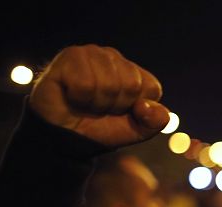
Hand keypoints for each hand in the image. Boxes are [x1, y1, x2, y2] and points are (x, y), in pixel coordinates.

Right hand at [30, 45, 168, 147]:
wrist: (66, 136)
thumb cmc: (101, 129)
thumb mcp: (137, 131)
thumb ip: (155, 121)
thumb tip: (150, 107)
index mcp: (135, 73)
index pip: (151, 88)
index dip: (137, 108)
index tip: (121, 112)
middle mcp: (115, 58)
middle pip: (132, 85)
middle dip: (116, 106)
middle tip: (100, 108)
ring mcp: (93, 54)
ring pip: (109, 84)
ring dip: (97, 103)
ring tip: (86, 103)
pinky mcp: (70, 56)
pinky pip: (85, 84)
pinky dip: (79, 98)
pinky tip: (72, 96)